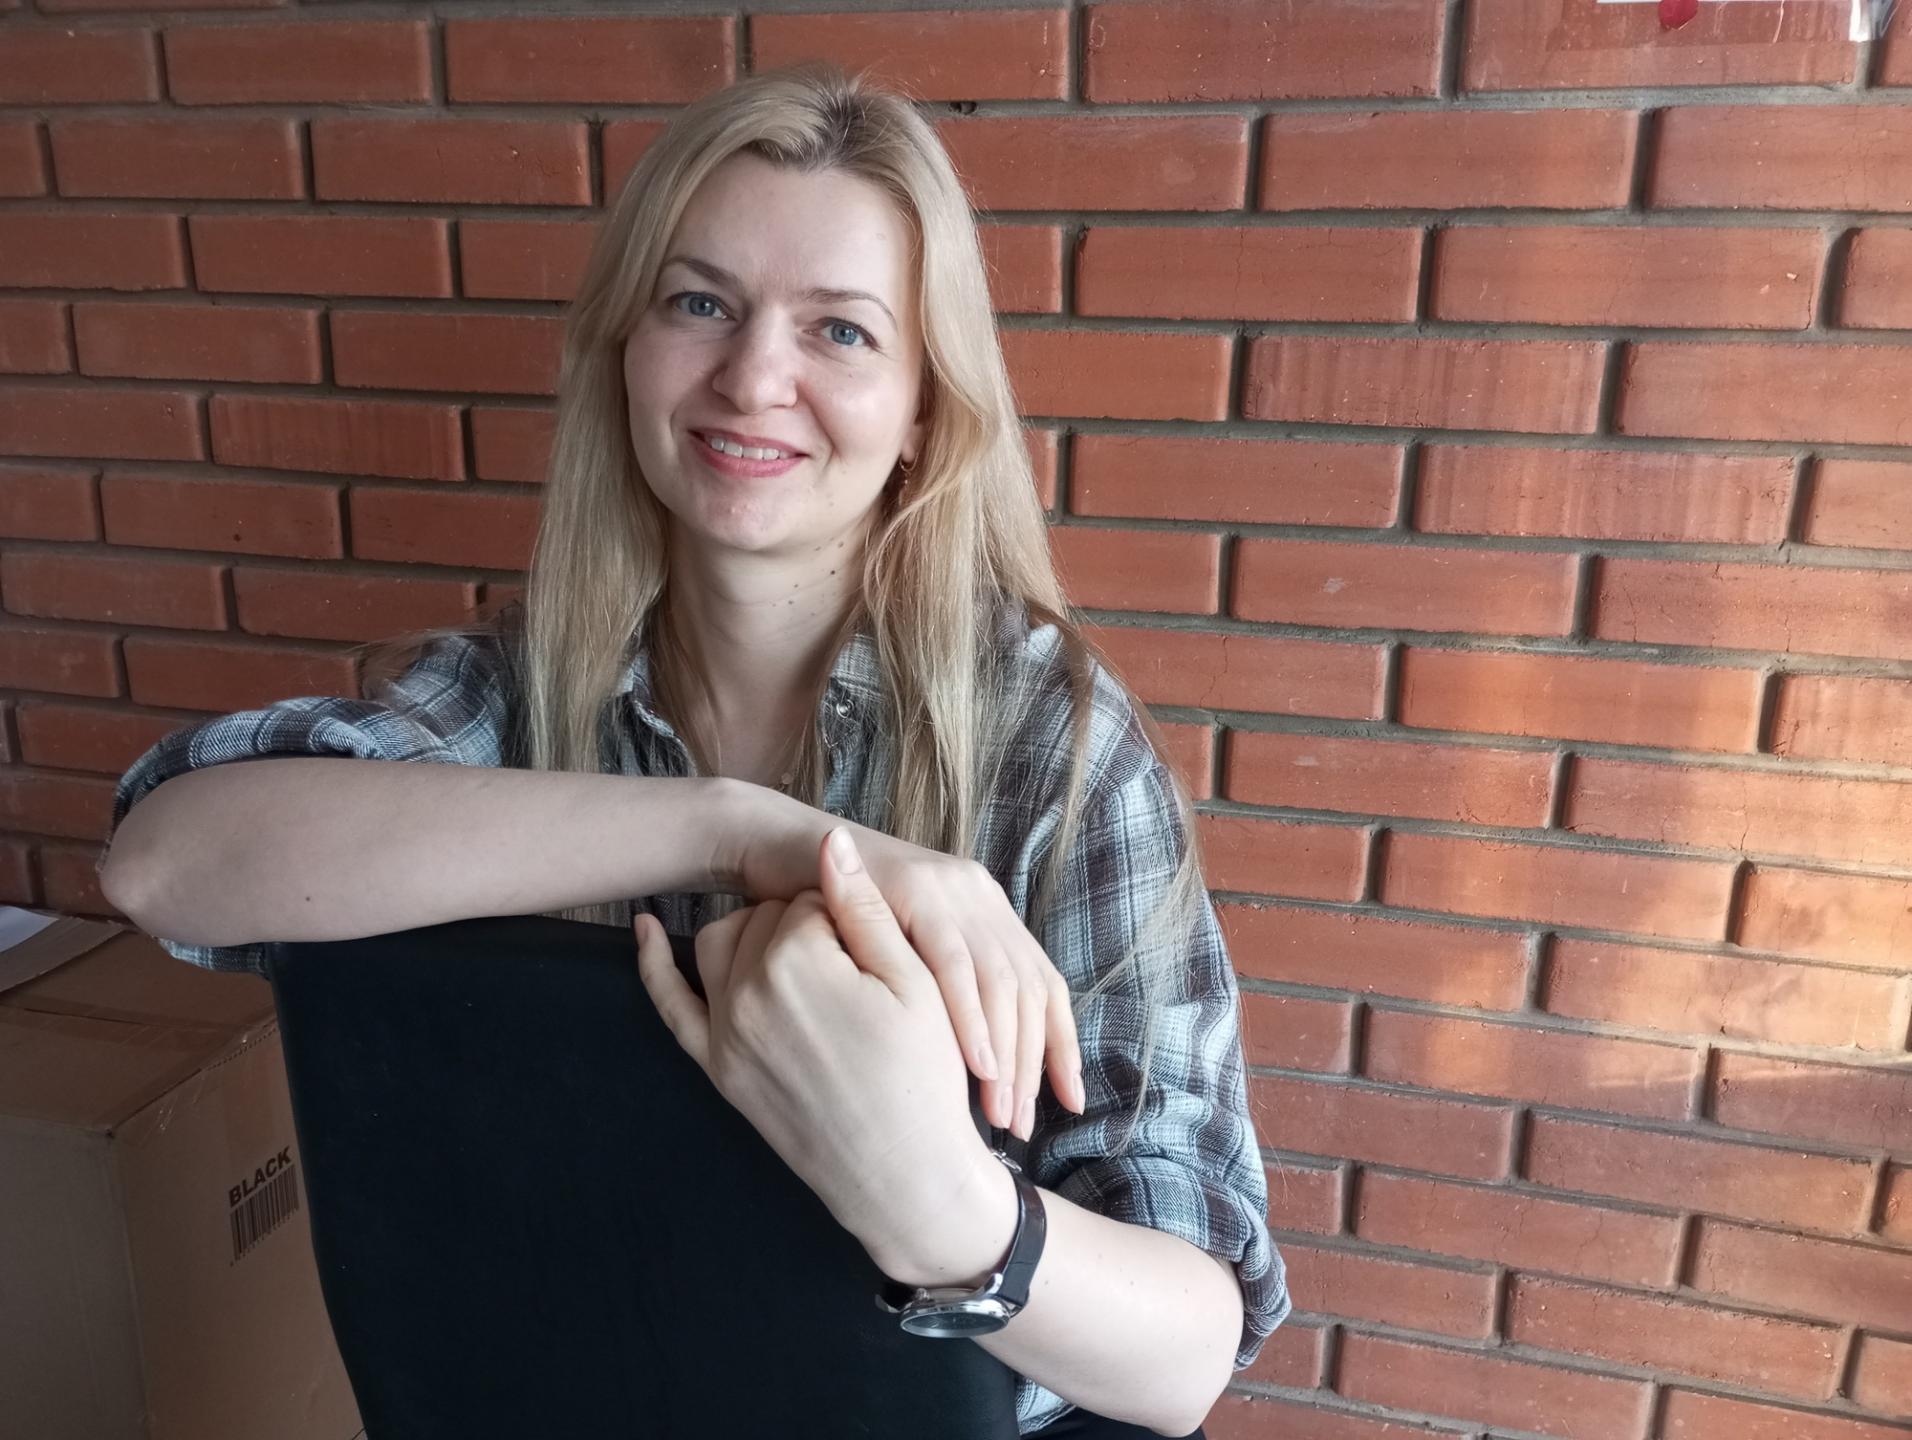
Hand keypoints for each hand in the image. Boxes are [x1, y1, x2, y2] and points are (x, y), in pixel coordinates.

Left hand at [634, 828, 1016, 1279]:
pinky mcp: (717, 1068)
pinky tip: (645, 928)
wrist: (905, 1176)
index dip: (853, 920)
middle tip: (858, 972)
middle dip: (808, 926)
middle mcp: (744, 993)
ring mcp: (723, 1034)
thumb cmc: (925, 1077)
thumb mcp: (916, 982)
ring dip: (756, 937)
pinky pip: (670, 1005)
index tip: (883, 960)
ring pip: (721, 943)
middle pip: (766, 916)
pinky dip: (654, 964)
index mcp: (796, 963)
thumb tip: (829, 841)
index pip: (810, 898)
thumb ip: (864, 908)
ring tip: (809, 963)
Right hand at [736, 788, 1086, 1138]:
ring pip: (999, 978)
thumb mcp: (902, 956)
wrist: (779, 849)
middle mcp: (979, 895)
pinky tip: (974, 1061)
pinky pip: (951, 960)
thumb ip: (942, 991)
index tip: (1070, 1102)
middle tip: (1021, 1125)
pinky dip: (968, 1014)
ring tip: (1000, 1112)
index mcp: (987, 911)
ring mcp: (949, 887)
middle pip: (1029, 987)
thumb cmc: (835, 916)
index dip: (1061, 1045)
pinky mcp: (913, 887)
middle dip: (1032, 1063)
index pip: (1043, 983)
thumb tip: (982, 1065)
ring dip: (1005, 1050)